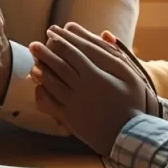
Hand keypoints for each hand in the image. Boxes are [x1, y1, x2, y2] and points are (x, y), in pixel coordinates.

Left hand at [28, 23, 158, 156]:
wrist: (131, 136)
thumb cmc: (133, 102)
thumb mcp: (131, 75)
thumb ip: (114, 54)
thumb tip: (104, 33)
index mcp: (96, 76)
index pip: (74, 52)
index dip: (61, 39)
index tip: (53, 30)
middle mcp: (82, 88)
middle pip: (59, 64)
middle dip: (45, 51)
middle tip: (34, 44)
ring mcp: (74, 104)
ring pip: (52, 82)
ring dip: (41, 69)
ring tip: (34, 61)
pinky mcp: (69, 119)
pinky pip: (50, 103)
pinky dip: (42, 92)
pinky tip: (38, 84)